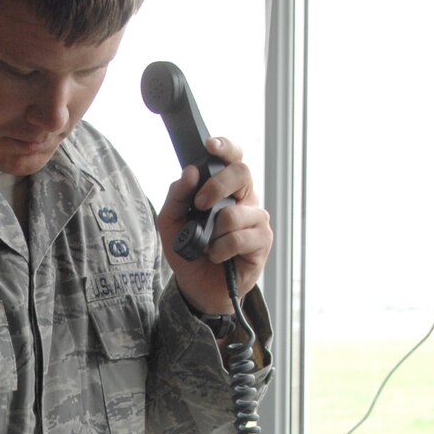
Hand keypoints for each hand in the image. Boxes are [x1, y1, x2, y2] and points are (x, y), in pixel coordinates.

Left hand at [156, 136, 272, 315]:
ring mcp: (256, 219)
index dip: (226, 147)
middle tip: (200, 204)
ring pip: (237, 212)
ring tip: (209, 244)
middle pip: (242, 173)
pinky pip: (241, 238)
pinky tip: (217, 255)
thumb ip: (176, 195)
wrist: (198, 287)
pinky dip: (222, 249)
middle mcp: (244, 199)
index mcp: (225, 188)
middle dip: (217, 185)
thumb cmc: (190, 250)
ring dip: (215, 231)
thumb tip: (189, 173)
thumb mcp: (171, 222)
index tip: (211, 146)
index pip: (233, 158)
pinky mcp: (262, 241)